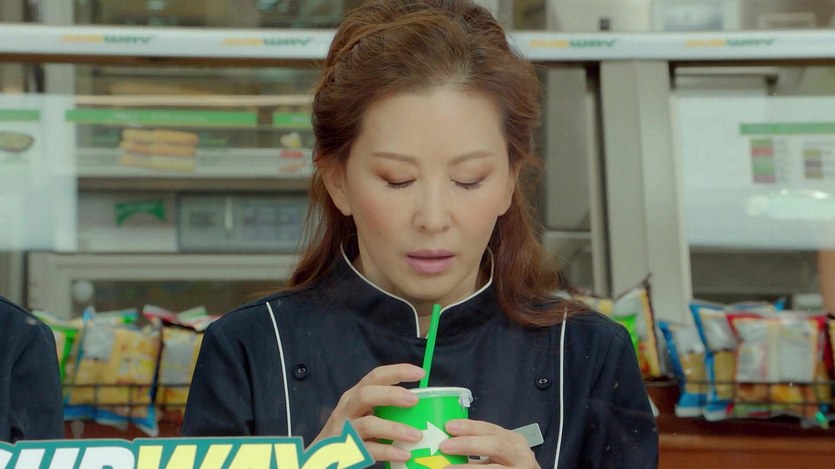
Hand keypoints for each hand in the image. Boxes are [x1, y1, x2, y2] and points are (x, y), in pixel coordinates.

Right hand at [311, 363, 425, 463]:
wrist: (321, 457)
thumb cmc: (349, 432)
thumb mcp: (361, 413)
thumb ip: (383, 407)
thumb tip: (421, 404)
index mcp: (354, 396)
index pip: (375, 376)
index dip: (397, 371)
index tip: (421, 372)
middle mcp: (347, 409)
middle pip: (366, 395)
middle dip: (391, 395)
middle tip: (415, 400)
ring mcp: (344, 430)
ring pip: (367, 425)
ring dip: (394, 428)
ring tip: (417, 435)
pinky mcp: (345, 451)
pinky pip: (368, 450)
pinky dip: (388, 451)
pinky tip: (404, 453)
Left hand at [440, 419, 539, 467]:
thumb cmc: (508, 466)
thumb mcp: (498, 453)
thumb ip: (479, 448)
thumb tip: (449, 443)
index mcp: (514, 441)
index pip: (490, 429)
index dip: (469, 427)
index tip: (449, 426)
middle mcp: (521, 455)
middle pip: (495, 445)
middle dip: (469, 444)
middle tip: (445, 446)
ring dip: (468, 468)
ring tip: (448, 468)